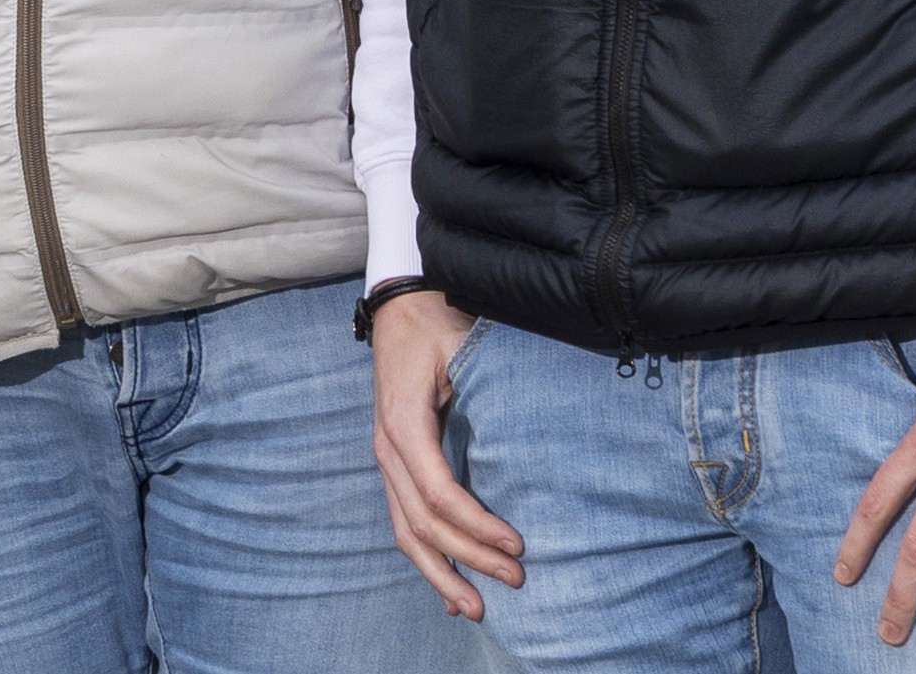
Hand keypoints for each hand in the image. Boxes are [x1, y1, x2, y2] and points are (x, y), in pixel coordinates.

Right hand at [368, 287, 524, 619]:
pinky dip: (427, 559)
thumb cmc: (438, 323)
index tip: (518, 543)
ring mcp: (387, 460)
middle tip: (516, 580)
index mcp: (404, 424)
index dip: (476, 524)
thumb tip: (527, 429)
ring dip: (442, 573)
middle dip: (468, 558)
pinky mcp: (396, 465)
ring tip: (475, 609)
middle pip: (422, 523)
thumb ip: (484, 385)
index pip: (437, 491)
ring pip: (406, 533)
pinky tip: (449, 590)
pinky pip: (405, 521)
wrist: (403, 306)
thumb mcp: (461, 346)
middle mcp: (388, 449)